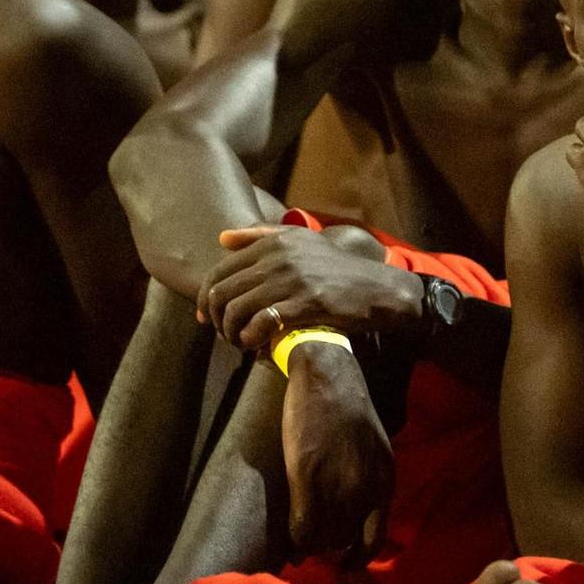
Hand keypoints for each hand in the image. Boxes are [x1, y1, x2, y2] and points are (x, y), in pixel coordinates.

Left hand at [199, 225, 423, 350]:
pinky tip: (255, 347)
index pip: (219, 271)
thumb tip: (222, 239)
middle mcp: (278, 258)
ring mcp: (291, 280)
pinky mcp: (305, 303)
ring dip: (231, 333)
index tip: (208, 318)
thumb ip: (260, 236)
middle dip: (216, 319)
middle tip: (224, 335)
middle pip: (222, 292)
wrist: (376, 289)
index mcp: (272, 243)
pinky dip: (249, 339)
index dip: (207, 298)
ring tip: (240, 343)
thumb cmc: (336, 268)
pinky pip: (259, 324)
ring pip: (236, 311)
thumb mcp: (301, 241)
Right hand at [282, 343, 393, 559]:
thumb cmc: (347, 406)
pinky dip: (296, 542)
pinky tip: (290, 543)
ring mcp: (336, 484)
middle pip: (343, 541)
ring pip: (322, 538)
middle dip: (327, 548)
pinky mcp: (307, 475)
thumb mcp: (374, 446)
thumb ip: (369, 478)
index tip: (344, 563)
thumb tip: (355, 511)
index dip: (357, 557)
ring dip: (310, 545)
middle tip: (312, 545)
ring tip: (300, 543)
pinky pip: (302, 528)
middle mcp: (365, 488)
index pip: (375, 539)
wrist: (327, 373)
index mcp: (384, 481)